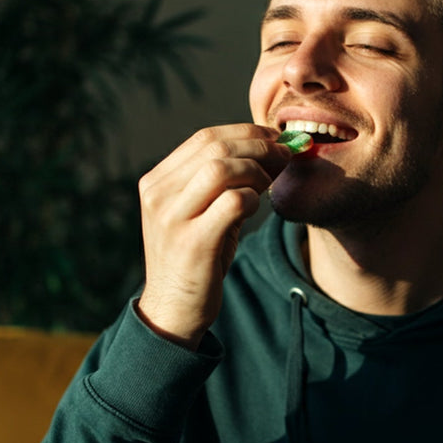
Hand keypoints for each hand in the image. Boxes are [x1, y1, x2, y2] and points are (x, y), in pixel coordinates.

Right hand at [135, 124, 291, 348]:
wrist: (174, 310)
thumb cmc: (196, 257)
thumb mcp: (201, 212)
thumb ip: (225, 181)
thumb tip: (272, 148)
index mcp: (156, 182)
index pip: (204, 138)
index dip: (245, 133)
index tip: (275, 138)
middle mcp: (157, 195)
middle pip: (215, 147)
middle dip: (259, 146)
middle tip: (286, 154)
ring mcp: (171, 218)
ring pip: (222, 168)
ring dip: (257, 171)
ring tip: (269, 185)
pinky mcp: (192, 242)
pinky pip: (233, 202)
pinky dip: (253, 198)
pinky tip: (256, 208)